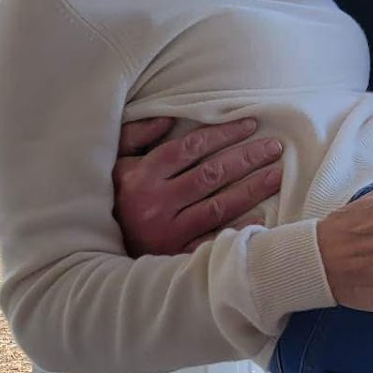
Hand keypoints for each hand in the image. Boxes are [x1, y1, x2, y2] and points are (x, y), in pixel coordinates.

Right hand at [113, 117, 285, 256]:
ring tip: (277, 173)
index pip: (191, 148)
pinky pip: (212, 240)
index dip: (223, 134)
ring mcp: (167, 231)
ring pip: (218, 205)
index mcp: (143, 175)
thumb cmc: (113, 197)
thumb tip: (168, 118)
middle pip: (211, 174)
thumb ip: (136, 135)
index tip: (250, 124)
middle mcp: (156, 203)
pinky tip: (261, 216)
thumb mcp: (115, 161)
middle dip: (247, 158)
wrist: (95, 245)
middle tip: (274, 146)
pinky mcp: (174, 255)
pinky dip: (237, 228)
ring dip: (251, 188)